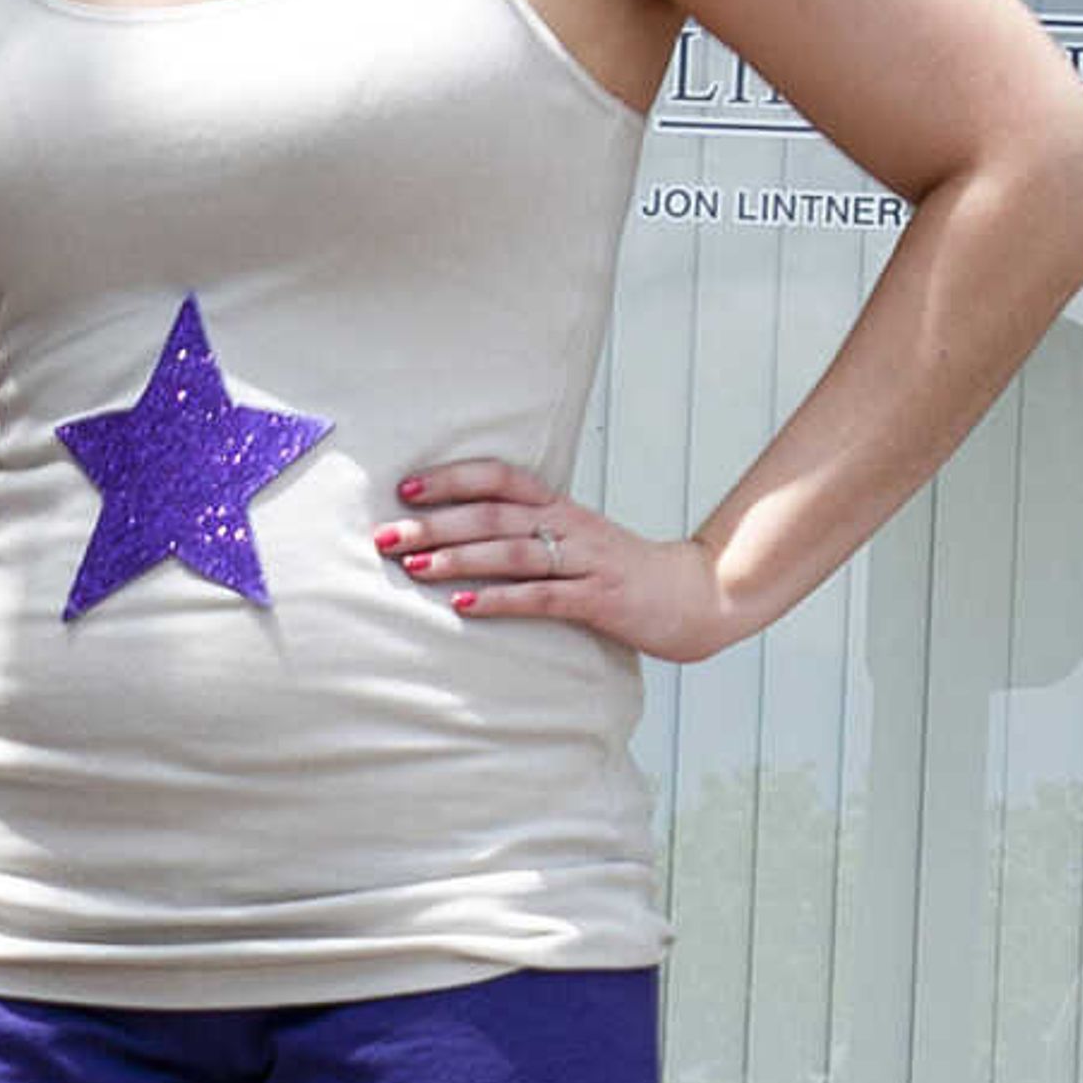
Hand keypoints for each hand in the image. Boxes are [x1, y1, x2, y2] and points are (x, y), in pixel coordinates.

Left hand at [379, 458, 748, 662]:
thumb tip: (454, 531)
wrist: (697, 596)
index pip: (499, 477)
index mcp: (559, 506)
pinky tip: (464, 605)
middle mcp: (569, 526)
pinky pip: (543, 597)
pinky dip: (500, 599)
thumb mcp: (573, 538)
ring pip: (513, 553)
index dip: (452, 479)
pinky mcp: (600, 600)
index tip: (405, 488)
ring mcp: (586, 562)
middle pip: (492, 516)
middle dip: (434, 524)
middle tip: (385, 535)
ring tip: (414, 566)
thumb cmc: (619, 570)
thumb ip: (525, 530)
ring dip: (459, 558)